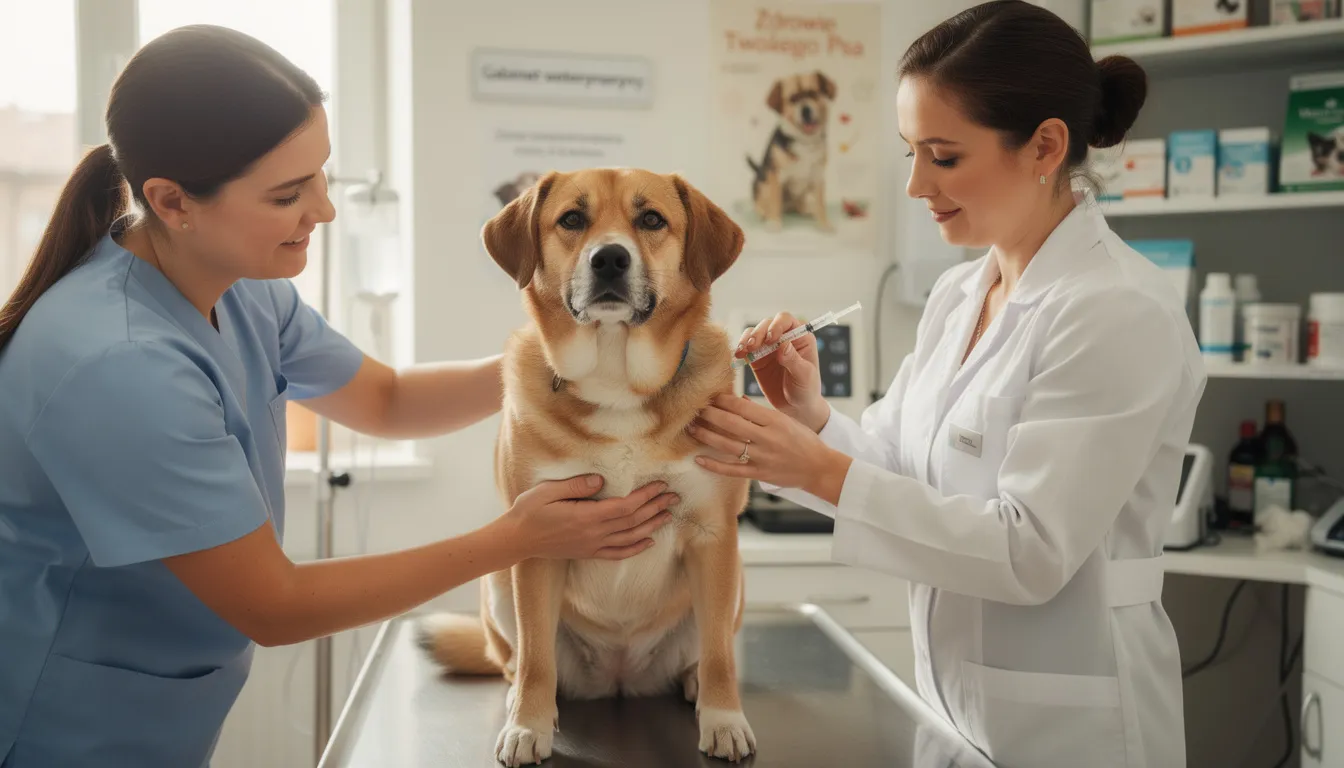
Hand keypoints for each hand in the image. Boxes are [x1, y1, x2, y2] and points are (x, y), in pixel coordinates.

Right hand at [504, 476, 677, 560]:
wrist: (517, 540)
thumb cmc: (529, 511)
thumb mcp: (547, 491)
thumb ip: (576, 485)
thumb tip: (600, 480)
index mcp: (586, 517)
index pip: (625, 507)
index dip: (646, 496)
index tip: (660, 485)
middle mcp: (593, 534)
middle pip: (633, 521)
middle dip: (656, 508)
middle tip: (674, 497)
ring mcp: (592, 546)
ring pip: (630, 538)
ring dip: (651, 526)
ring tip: (668, 515)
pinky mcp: (588, 553)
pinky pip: (617, 554)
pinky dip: (635, 548)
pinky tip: (648, 541)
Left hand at [688, 394, 851, 504]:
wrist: (819, 468)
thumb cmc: (803, 441)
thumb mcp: (785, 420)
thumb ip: (761, 412)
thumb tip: (739, 401)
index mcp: (774, 421)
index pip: (742, 407)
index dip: (723, 400)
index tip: (710, 396)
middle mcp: (767, 438)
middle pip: (731, 424)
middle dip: (710, 415)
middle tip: (694, 409)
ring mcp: (762, 457)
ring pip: (727, 445)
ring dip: (706, 436)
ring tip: (690, 429)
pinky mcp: (759, 474)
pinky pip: (732, 470)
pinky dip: (714, 465)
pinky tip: (698, 459)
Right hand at [736, 312, 827, 431]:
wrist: (795, 408)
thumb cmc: (806, 390)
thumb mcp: (804, 376)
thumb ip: (793, 360)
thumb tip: (783, 344)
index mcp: (801, 338)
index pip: (786, 321)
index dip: (777, 325)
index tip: (771, 339)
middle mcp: (784, 338)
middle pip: (767, 324)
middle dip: (759, 333)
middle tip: (753, 346)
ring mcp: (769, 347)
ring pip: (754, 333)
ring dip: (747, 339)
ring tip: (743, 351)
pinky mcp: (757, 358)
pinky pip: (746, 347)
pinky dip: (740, 349)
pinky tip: (738, 356)